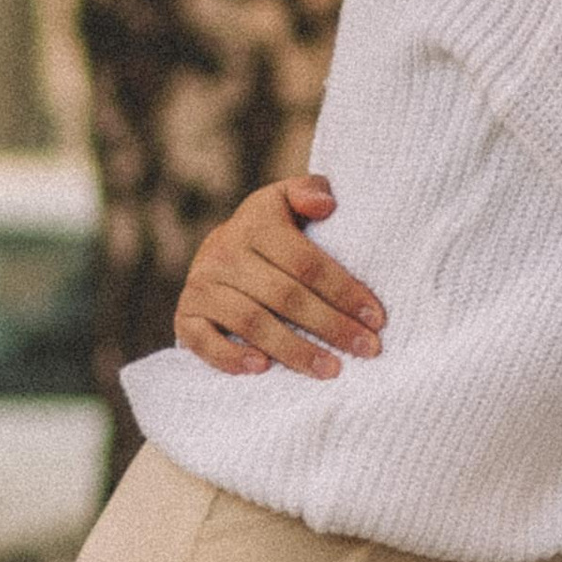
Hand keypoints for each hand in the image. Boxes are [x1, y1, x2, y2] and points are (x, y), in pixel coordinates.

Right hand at [171, 178, 388, 377]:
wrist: (217, 254)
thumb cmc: (271, 233)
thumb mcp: (288, 203)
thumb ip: (310, 192)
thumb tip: (326, 205)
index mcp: (255, 223)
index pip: (307, 262)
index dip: (344, 291)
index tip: (376, 318)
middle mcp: (224, 253)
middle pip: (285, 296)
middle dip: (331, 326)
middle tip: (367, 350)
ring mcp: (201, 286)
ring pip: (252, 322)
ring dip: (294, 350)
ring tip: (331, 369)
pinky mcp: (185, 316)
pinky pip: (204, 341)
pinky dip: (231, 357)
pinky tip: (263, 369)